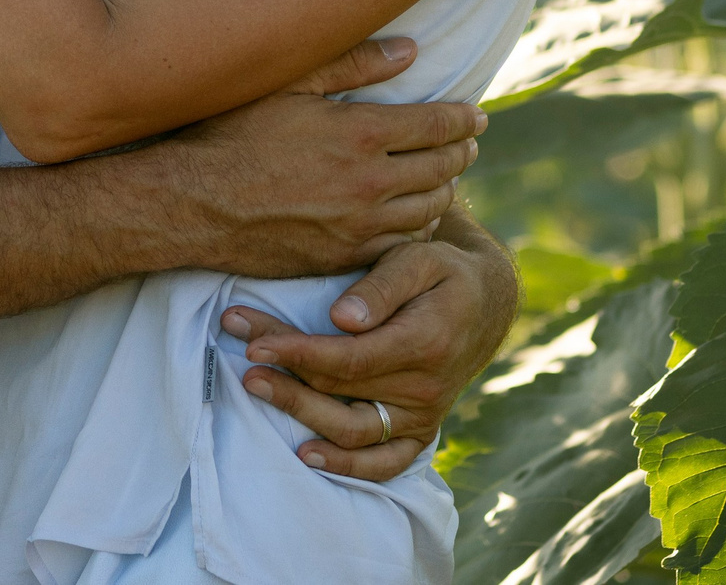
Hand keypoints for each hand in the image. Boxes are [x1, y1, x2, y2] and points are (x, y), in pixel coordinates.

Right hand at [158, 39, 484, 278]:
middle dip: (462, 151)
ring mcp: (359, 226)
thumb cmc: (233, 135)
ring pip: (431, 210)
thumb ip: (354, 64)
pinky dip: (418, 228)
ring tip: (445, 176)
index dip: (464, 118)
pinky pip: (402, 245)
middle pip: (443, 168)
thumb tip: (410, 50)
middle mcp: (370, 183)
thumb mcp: (289, 84)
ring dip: (445, 189)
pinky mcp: (344, 258)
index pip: (437, 125)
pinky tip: (413, 215)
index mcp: (361, 133)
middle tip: (467, 142)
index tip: (475, 114)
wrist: (193, 204)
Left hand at [223, 210, 518, 481]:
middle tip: (241, 355)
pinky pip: (385, 463)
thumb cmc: (443, 272)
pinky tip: (307, 453)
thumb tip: (340, 318)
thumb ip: (383, 286)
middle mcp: (426, 388)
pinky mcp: (420, 431)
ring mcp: (423, 415)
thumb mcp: (420, 258)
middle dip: (283, 373)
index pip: (349, 358)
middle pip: (339, 389)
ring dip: (300, 414)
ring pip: (354, 431)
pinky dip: (348, 467)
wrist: (485, 304)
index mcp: (426, 342)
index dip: (298, 353)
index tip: (254, 340)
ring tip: (256, 389)